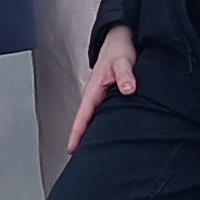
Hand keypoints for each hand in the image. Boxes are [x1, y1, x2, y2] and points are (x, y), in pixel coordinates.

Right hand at [64, 24, 136, 153]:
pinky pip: (104, 116)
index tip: (71, 149)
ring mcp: (103, 98)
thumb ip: (126, 74)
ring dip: (92, 136)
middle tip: (81, 161)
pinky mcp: (112, 98)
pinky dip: (103, 127)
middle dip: (82, 141)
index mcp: (94, 90)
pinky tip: (110, 137)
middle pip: (86, 124)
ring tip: (93, 155)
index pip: (83, 116)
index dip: (76, 134)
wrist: (121, 38)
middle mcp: (96, 96)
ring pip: (95, 121)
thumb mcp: (123, 60)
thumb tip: (128, 88)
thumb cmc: (119, 48)